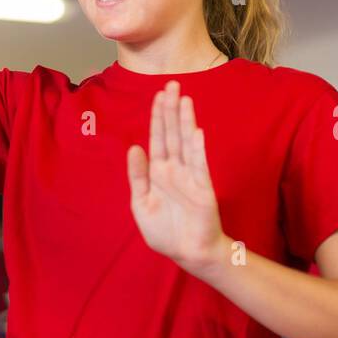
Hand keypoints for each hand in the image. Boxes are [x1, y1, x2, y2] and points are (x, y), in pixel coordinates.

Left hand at [126, 81, 226, 271]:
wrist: (188, 253)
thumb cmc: (165, 231)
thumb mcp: (141, 203)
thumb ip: (138, 176)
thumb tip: (134, 148)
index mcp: (158, 173)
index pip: (157, 139)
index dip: (157, 117)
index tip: (158, 96)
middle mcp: (174, 170)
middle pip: (172, 134)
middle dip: (171, 110)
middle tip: (171, 84)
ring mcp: (190, 177)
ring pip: (186, 143)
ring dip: (185, 121)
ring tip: (184, 99)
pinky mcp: (202, 189)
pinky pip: (198, 166)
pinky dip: (196, 149)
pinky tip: (195, 132)